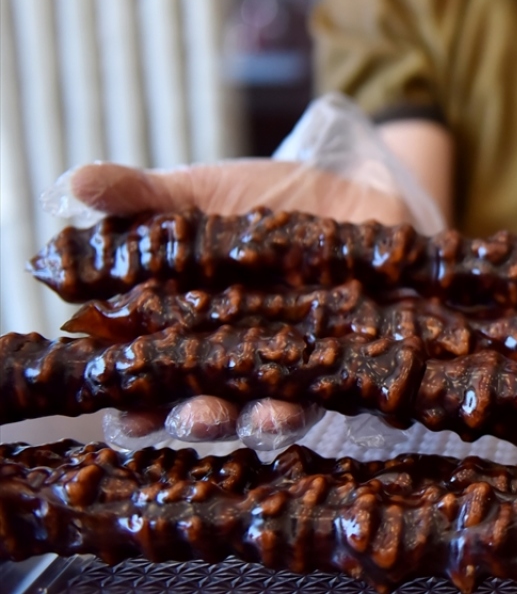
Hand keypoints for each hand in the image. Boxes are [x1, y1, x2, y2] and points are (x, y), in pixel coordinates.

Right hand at [71, 160, 412, 449]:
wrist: (355, 182)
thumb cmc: (267, 197)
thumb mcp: (203, 190)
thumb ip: (142, 196)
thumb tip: (71, 185)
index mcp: (189, 331)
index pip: (152, 383)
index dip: (136, 407)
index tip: (125, 416)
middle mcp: (241, 362)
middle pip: (214, 408)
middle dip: (202, 420)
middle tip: (196, 418)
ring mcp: (298, 365)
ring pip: (279, 411)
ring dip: (270, 422)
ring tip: (268, 419)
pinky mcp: (355, 358)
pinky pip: (349, 385)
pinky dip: (343, 390)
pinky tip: (337, 395)